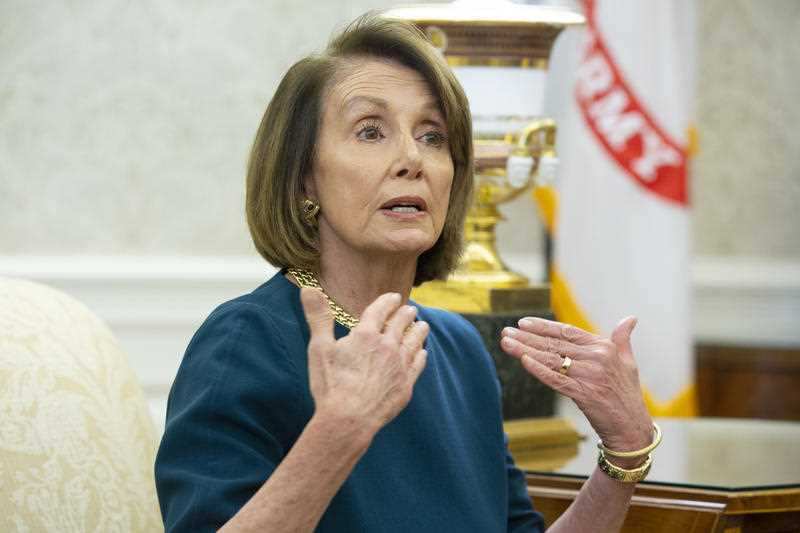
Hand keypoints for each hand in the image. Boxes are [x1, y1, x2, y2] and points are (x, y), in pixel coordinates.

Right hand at [300, 288, 428, 437]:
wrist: (349, 419)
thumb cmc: (331, 384)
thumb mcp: (319, 348)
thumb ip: (318, 316)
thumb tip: (309, 288)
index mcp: (366, 335)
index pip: (380, 310)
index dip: (388, 301)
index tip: (394, 296)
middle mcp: (387, 346)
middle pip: (401, 323)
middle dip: (406, 314)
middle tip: (410, 309)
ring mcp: (400, 365)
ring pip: (415, 341)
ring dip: (419, 331)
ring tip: (422, 325)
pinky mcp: (406, 385)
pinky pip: (418, 364)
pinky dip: (421, 354)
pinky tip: (422, 352)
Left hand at [500, 316, 652, 457]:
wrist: (632, 429)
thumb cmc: (627, 395)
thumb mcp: (628, 363)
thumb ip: (623, 340)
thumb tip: (631, 318)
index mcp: (604, 347)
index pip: (567, 331)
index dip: (543, 326)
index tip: (522, 322)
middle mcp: (597, 358)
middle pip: (554, 344)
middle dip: (527, 337)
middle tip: (506, 331)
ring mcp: (590, 376)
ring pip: (551, 359)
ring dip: (525, 350)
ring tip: (506, 342)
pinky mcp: (584, 394)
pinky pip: (556, 379)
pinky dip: (539, 370)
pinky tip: (523, 361)